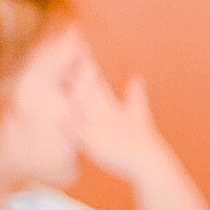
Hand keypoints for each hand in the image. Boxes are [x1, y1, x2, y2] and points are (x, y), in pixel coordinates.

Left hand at [71, 51, 168, 181]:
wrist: (149, 164)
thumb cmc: (144, 141)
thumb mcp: (140, 114)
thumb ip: (136, 95)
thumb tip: (137, 77)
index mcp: (113, 106)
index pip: (98, 81)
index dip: (89, 63)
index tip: (81, 46)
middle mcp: (106, 114)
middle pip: (89, 89)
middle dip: (78, 72)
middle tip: (66, 52)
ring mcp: (100, 129)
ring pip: (84, 108)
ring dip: (73, 94)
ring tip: (60, 79)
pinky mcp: (96, 146)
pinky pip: (81, 136)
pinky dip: (71, 128)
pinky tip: (59, 119)